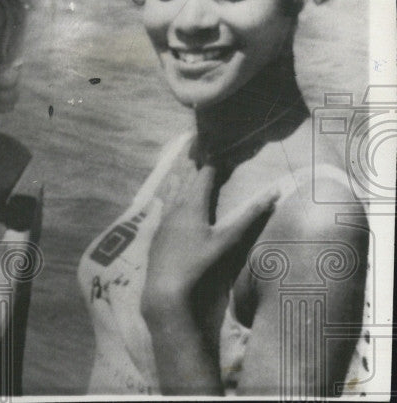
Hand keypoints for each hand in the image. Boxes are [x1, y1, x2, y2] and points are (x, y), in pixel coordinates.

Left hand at [141, 165, 279, 315]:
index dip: (213, 162)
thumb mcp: (227, 239)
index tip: (220, 151)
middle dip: (196, 166)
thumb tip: (273, 194)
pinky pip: (164, 203)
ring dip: (181, 177)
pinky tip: (166, 197)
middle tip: (201, 151)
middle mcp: (176, 205)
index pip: (204, 175)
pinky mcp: (158, 228)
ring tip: (184, 167)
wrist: (165, 281)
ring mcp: (164, 216)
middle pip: (186, 179)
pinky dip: (169, 194)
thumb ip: (249, 216)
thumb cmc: (198, 260)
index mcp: (192, 204)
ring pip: (172, 189)